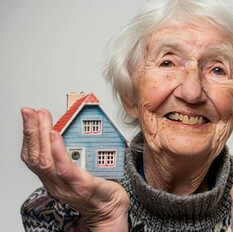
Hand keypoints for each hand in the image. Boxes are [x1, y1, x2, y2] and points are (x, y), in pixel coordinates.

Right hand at [21, 108, 128, 230]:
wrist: (111, 212)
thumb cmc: (99, 190)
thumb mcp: (79, 170)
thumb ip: (72, 155)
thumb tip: (70, 131)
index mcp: (53, 178)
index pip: (33, 156)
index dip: (29, 136)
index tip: (30, 116)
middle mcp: (55, 183)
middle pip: (35, 157)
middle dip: (31, 131)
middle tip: (31, 112)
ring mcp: (67, 186)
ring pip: (46, 161)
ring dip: (41, 136)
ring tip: (43, 118)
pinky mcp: (82, 186)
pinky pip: (65, 169)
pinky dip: (58, 151)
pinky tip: (55, 136)